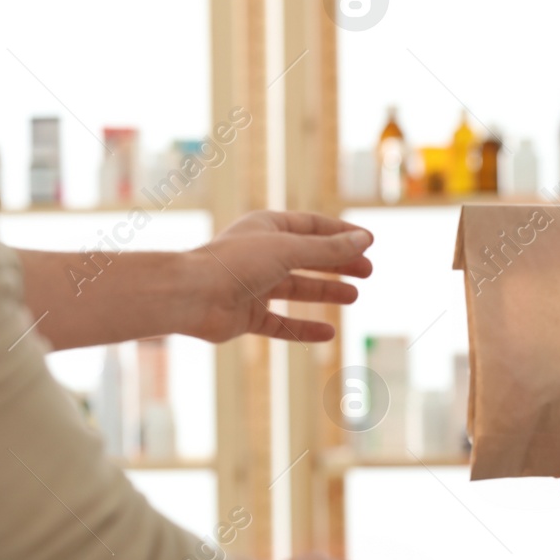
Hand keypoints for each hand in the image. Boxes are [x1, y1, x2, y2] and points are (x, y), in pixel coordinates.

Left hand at [183, 210, 373, 343]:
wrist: (191, 296)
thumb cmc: (236, 263)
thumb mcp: (290, 250)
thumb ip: (329, 250)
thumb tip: (365, 239)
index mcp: (267, 227)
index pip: (312, 226)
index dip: (341, 234)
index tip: (368, 242)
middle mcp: (261, 254)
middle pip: (307, 257)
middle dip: (338, 263)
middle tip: (367, 271)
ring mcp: (253, 286)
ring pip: (297, 289)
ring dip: (325, 291)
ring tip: (353, 296)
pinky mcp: (247, 315)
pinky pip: (281, 323)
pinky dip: (304, 328)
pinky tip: (328, 333)